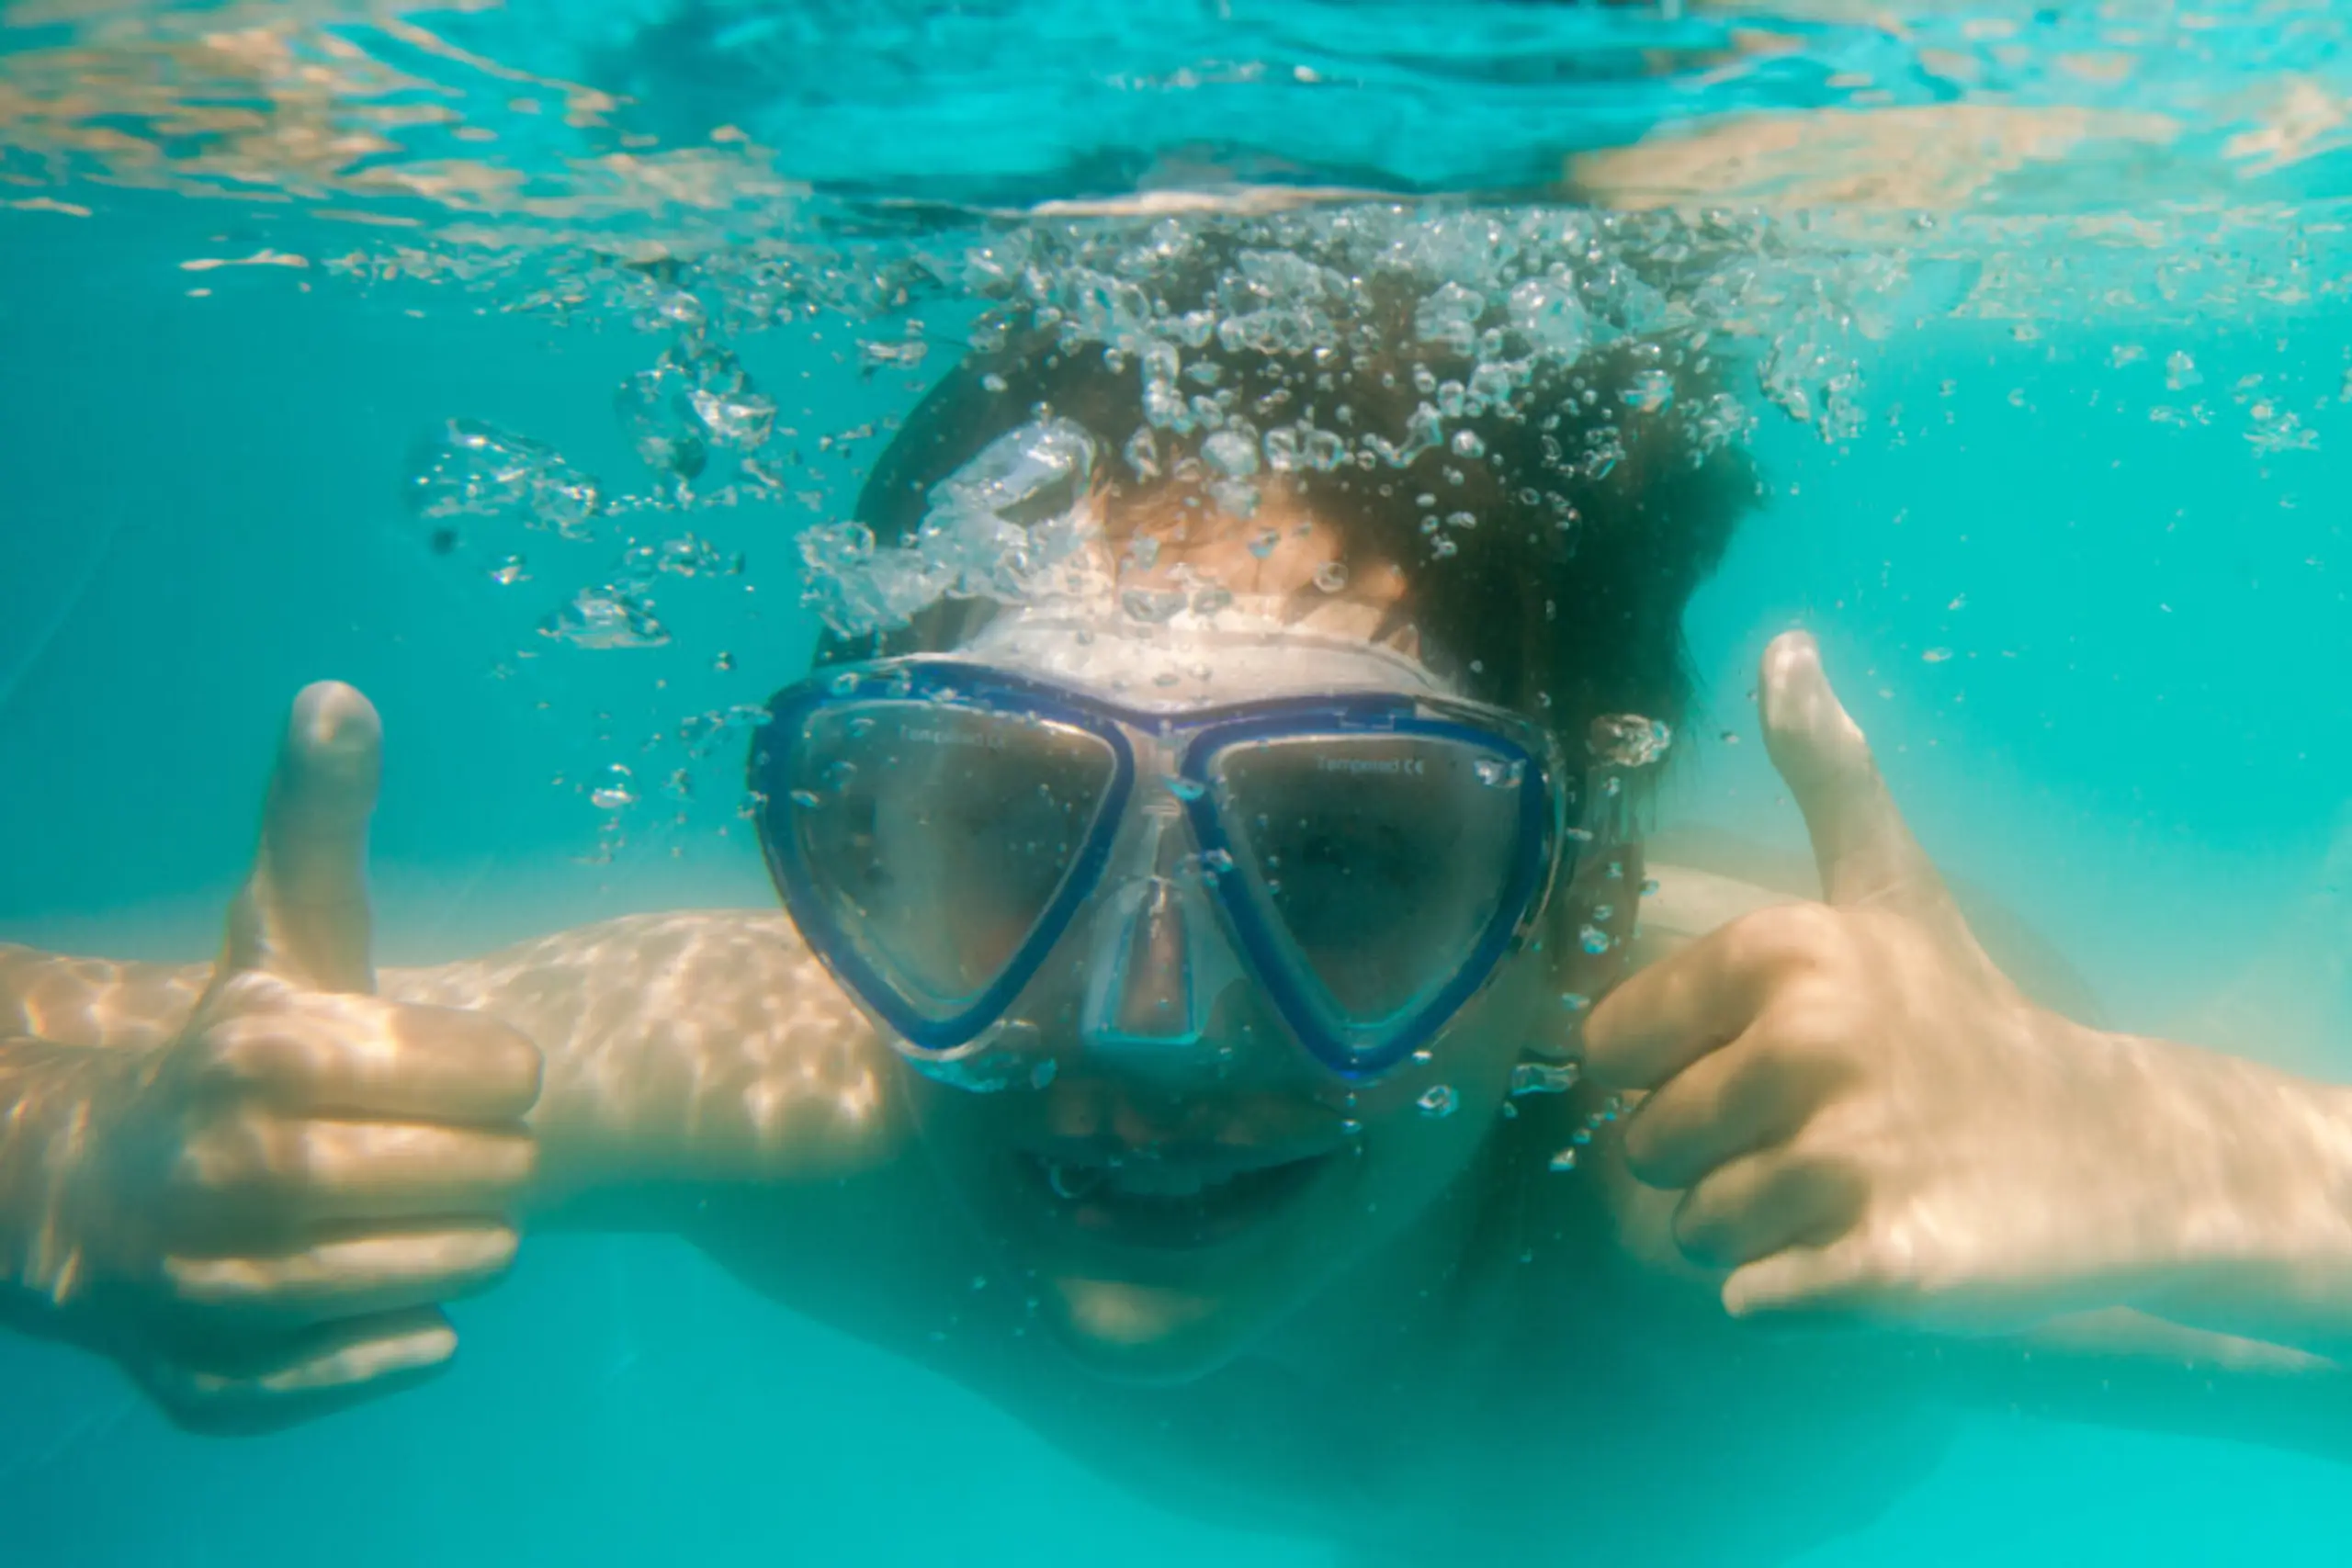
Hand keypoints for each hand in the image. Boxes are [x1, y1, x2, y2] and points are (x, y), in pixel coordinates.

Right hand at [84, 684, 540, 1430]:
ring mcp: (215, 1282)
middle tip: (456, 1148)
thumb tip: (339, 692)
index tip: (473, 1072)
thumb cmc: (235, 1048)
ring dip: (463, 1246)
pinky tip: (408, 1307)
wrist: (93, 1186)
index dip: (502, 1075)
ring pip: (439, 1274)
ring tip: (433, 1211)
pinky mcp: (214, 1374)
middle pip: (481, 1179)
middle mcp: (234, 1166)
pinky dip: (397, 1343)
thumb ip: (317, 821)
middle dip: (492, 1163)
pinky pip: (365, 1367)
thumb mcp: (280, 934)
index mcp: (272, 1047)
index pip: (498, 1076)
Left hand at [1584, 632, 2230, 1328]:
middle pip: (1645, 1150)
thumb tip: (1783, 642)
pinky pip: (1751, 1299)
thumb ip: (1826, 771)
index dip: (1672, 1072)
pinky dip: (1790, 1292)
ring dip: (1756, 1228)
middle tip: (1818, 1134)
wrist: (2116, 1149)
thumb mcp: (1889, 887)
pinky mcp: (1886, 1264)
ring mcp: (1851, 1155)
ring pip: (1693, 1231)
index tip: (1764, 1065)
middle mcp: (1808, 1041)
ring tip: (1847, 1187)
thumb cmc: (1964, 1016)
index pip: (1609, 1052)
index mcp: (1779, 951)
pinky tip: (1864, 1246)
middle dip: (1713, 1159)